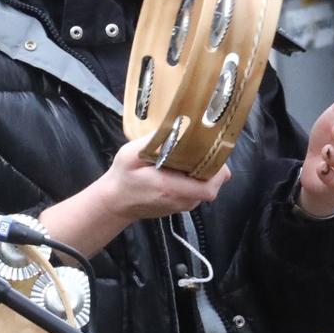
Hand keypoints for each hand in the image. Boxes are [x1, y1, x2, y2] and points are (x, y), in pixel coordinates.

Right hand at [101, 136, 232, 221]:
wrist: (116, 202)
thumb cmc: (123, 177)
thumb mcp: (130, 154)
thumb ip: (152, 142)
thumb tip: (174, 127)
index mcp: (170, 188)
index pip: (209, 187)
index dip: (217, 171)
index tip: (211, 152)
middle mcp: (180, 200)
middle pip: (213, 186)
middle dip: (214, 167)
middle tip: (204, 149)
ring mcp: (182, 205)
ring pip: (208, 189)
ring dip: (206, 173)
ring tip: (194, 157)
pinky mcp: (182, 206)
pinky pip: (198, 192)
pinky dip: (198, 180)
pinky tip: (186, 167)